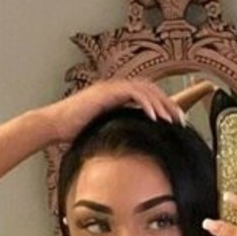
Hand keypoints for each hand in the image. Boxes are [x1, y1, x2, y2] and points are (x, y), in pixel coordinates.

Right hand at [39, 79, 187, 145]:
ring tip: (171, 119)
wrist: (54, 126)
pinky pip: (132, 93)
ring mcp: (111, 88)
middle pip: (151, 89)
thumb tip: (138, 147)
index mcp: (117, 96)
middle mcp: (116, 89)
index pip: (147, 96)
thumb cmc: (75, 132)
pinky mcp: (105, 92)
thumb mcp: (105, 131)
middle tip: (181, 119)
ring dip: (161, 103)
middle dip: (168, 103)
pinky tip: (154, 116)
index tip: (177, 121)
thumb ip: (120, 131)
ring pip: (145, 89)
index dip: (164, 105)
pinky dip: (145, 103)